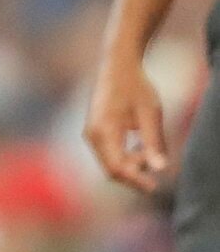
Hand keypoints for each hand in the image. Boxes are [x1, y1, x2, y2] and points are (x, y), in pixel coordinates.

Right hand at [84, 49, 168, 192]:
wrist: (117, 64)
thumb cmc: (135, 86)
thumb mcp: (150, 113)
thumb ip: (154, 142)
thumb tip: (161, 169)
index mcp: (104, 131)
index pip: (117, 167)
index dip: (136, 181)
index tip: (155, 187)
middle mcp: (92, 135)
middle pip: (111, 169)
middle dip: (135, 172)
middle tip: (156, 161)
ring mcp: (90, 133)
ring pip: (109, 162)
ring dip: (130, 163)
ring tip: (149, 149)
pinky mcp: (93, 131)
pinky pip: (107, 154)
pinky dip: (124, 156)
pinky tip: (139, 146)